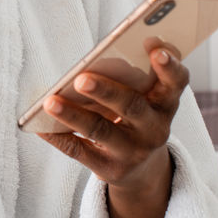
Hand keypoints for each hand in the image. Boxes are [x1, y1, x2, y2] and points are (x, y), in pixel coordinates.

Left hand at [37, 38, 186, 194]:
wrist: (142, 169)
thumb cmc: (136, 116)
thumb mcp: (145, 99)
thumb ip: (131, 79)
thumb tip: (90, 65)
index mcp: (165, 102)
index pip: (176, 82)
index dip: (169, 66)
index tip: (154, 47)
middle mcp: (155, 128)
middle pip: (131, 107)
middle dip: (106, 91)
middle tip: (81, 78)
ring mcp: (134, 151)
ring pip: (101, 131)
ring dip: (73, 115)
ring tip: (50, 102)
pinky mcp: (111, 169)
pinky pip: (80, 152)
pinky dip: (59, 138)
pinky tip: (41, 126)